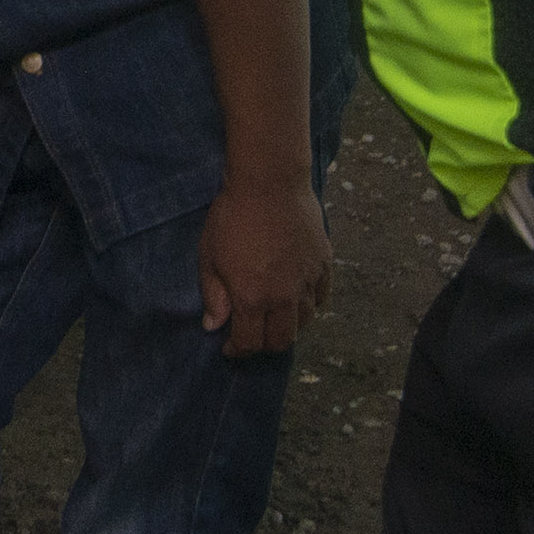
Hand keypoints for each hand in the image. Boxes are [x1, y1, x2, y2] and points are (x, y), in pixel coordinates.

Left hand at [195, 171, 330, 357]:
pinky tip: (297, 299)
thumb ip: (213, 296)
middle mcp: (284, 297)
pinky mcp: (324, 265)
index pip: (249, 343)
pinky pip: (321, 298)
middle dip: (264, 345)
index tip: (230, 347)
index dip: (238, 351)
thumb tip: (213, 326)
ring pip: (305, 322)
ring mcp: (308, 281)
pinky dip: (309, 305)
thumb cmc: (232, 216)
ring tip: (274, 317)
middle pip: (281, 340)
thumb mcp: (209, 256)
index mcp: (252, 298)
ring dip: (288, 326)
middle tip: (253, 335)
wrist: (270, 182)